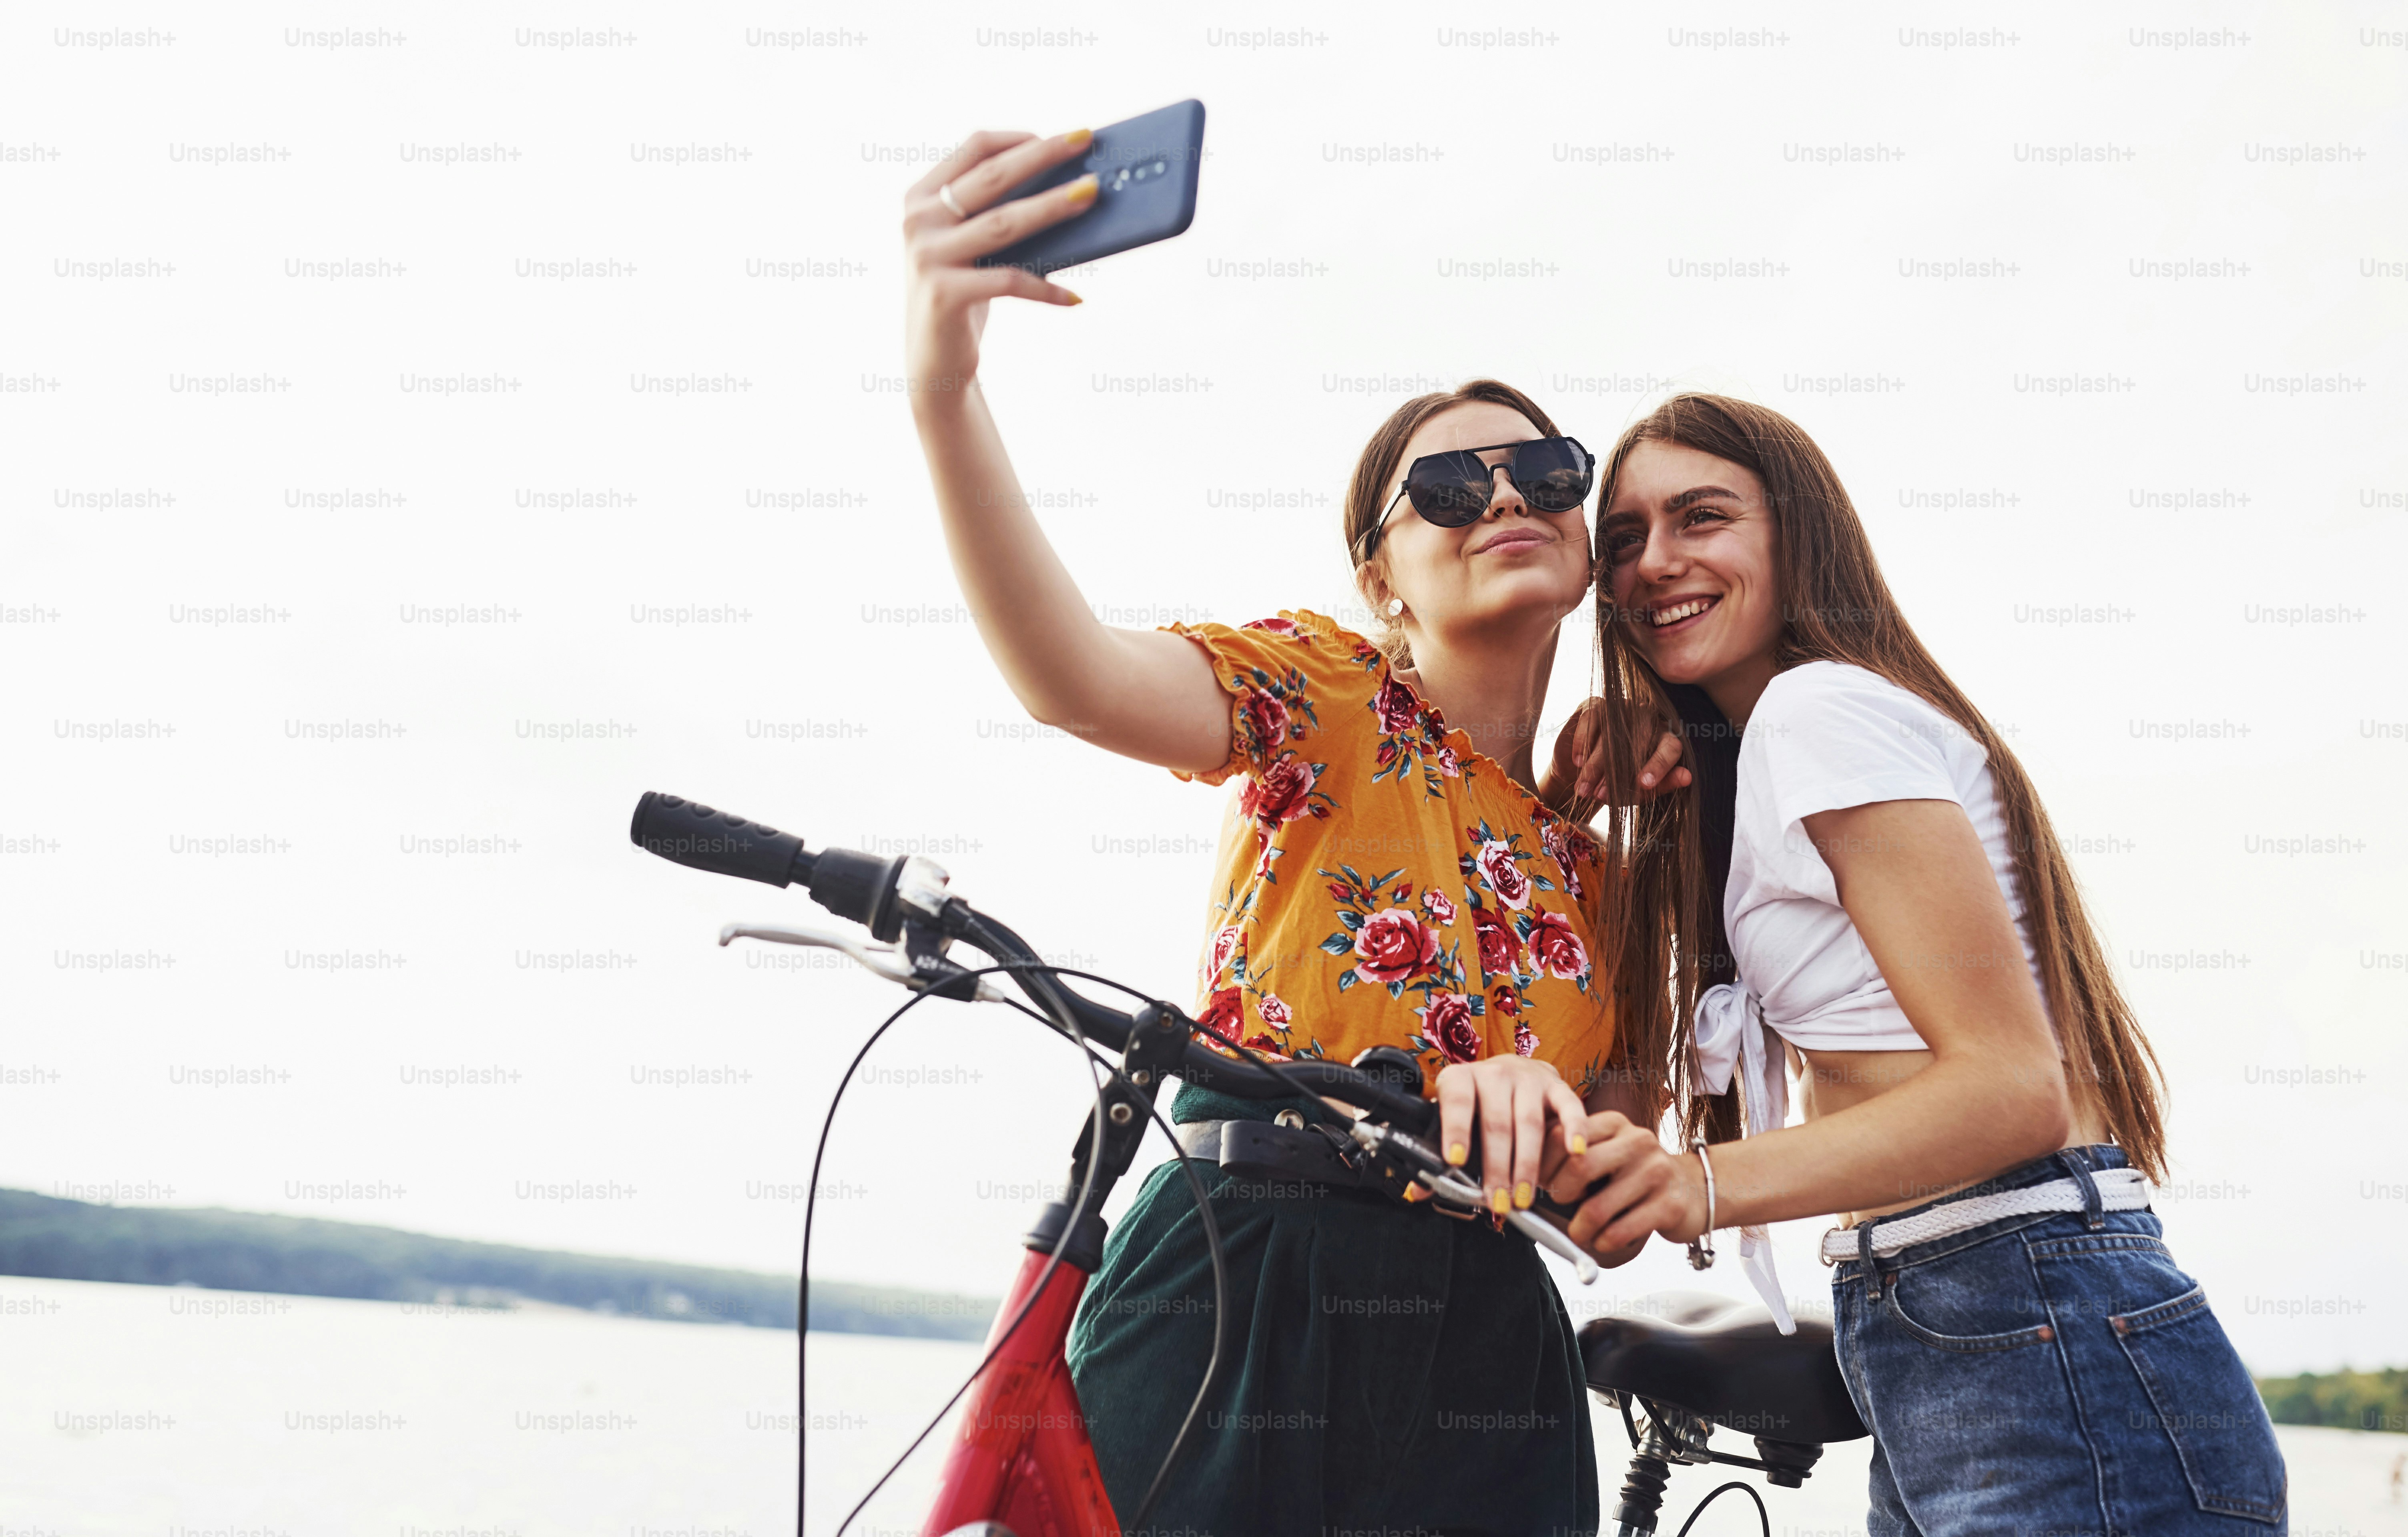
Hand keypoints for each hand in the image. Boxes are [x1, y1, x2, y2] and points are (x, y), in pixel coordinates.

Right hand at [903, 129, 1094, 407]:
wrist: (932, 359)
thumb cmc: (965, 293)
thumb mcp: (973, 246)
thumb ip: (997, 213)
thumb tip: (1069, 186)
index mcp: (921, 197)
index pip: (974, 148)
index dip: (1020, 138)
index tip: (1063, 137)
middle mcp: (918, 221)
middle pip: (993, 176)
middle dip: (1044, 155)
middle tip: (1086, 141)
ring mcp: (928, 256)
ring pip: (1004, 222)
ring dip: (1053, 206)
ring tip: (1091, 196)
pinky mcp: (944, 293)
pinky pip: (1010, 281)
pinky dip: (1046, 289)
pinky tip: (1076, 297)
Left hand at [1433, 1056, 1589, 1215]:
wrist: (1514, 1073)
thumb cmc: (1477, 1106)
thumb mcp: (1453, 1122)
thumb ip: (1435, 1154)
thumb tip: (1416, 1190)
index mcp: (1460, 1079)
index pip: (1457, 1100)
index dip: (1456, 1129)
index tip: (1455, 1160)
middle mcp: (1494, 1073)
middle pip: (1496, 1122)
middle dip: (1496, 1167)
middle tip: (1496, 1202)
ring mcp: (1528, 1078)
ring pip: (1529, 1123)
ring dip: (1527, 1165)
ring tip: (1522, 1199)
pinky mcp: (1557, 1086)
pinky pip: (1569, 1106)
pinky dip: (1574, 1128)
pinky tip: (1575, 1152)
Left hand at [1540, 1112, 1708, 1258]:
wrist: (1692, 1189)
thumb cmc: (1633, 1176)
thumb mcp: (1607, 1154)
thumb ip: (1572, 1158)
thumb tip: (1524, 1181)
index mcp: (1613, 1123)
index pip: (1561, 1135)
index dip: (1539, 1164)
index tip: (1536, 1184)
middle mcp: (1637, 1141)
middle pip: (1578, 1167)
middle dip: (1558, 1195)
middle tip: (1557, 1206)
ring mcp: (1656, 1171)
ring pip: (1597, 1208)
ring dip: (1578, 1230)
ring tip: (1578, 1233)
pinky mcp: (1670, 1205)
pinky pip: (1620, 1231)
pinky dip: (1602, 1243)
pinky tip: (1602, 1241)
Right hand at [1542, 701, 1689, 812]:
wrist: (1584, 773)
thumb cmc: (1619, 782)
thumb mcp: (1641, 791)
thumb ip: (1663, 785)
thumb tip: (1687, 777)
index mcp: (1665, 737)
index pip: (1670, 747)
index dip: (1658, 765)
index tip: (1644, 785)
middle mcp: (1647, 717)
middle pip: (1639, 738)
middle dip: (1616, 771)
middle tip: (1601, 796)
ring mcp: (1621, 708)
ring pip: (1611, 731)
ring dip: (1595, 763)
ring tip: (1584, 789)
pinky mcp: (1596, 704)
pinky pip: (1591, 718)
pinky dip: (1583, 741)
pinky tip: (1577, 762)